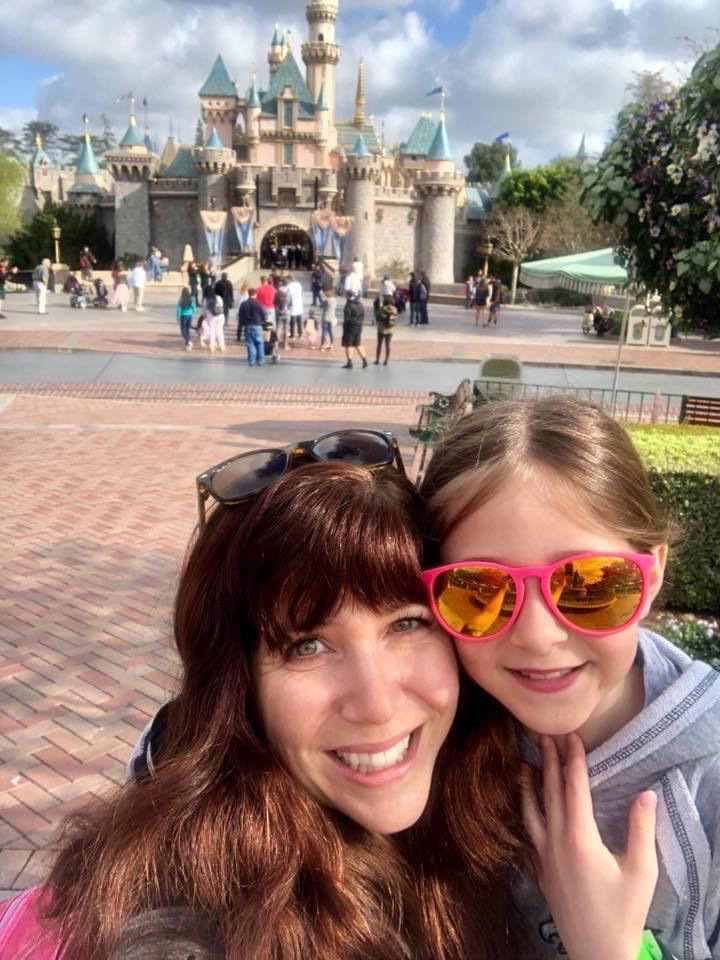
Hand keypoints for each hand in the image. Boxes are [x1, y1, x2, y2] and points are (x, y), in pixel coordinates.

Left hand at [521, 733, 657, 959]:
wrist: (596, 953)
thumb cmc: (622, 914)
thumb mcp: (641, 872)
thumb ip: (641, 830)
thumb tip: (646, 794)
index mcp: (579, 838)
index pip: (574, 789)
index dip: (573, 760)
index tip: (571, 736)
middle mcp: (555, 841)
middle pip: (550, 792)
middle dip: (549, 761)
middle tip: (544, 734)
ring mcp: (544, 856)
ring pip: (532, 810)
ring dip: (530, 783)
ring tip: (524, 761)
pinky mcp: (540, 870)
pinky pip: (528, 830)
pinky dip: (526, 810)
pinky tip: (526, 805)